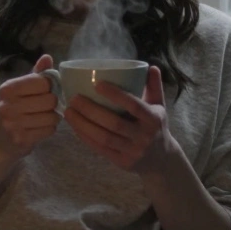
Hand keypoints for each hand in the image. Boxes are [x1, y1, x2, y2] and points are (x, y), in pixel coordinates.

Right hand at [0, 54, 60, 158]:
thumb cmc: (14, 109)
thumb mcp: (21, 89)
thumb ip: (36, 74)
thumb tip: (47, 57)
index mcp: (8, 89)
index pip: (42, 82)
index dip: (50, 86)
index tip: (46, 90)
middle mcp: (7, 105)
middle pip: (50, 100)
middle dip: (53, 103)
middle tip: (47, 106)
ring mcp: (13, 124)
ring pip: (51, 116)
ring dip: (53, 117)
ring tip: (44, 117)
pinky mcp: (21, 139)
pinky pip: (49, 130)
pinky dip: (49, 128)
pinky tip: (40, 127)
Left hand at [64, 65, 178, 176]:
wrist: (161, 160)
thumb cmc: (156, 126)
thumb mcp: (159, 106)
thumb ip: (154, 86)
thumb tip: (151, 66)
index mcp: (153, 119)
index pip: (134, 105)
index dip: (116, 95)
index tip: (97, 84)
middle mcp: (144, 136)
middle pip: (114, 123)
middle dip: (91, 110)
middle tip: (74, 98)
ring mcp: (133, 151)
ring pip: (104, 137)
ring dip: (83, 124)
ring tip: (69, 112)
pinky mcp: (122, 162)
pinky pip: (100, 149)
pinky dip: (85, 137)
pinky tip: (75, 127)